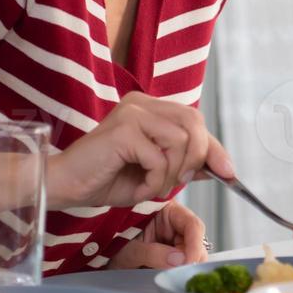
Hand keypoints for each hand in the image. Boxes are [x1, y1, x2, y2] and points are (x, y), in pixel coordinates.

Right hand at [47, 92, 234, 209]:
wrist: (64, 185)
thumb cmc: (104, 179)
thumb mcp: (153, 173)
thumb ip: (182, 164)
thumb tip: (216, 166)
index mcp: (149, 107)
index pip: (195, 121)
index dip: (215, 148)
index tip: (229, 173)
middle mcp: (142, 103)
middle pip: (194, 124)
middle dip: (196, 159)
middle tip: (175, 183)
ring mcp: (132, 112)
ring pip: (181, 141)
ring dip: (170, 174)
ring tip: (149, 187)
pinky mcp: (124, 129)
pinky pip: (159, 157)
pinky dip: (153, 181)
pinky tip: (136, 189)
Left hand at [107, 201, 207, 268]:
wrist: (98, 256)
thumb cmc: (110, 243)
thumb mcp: (129, 248)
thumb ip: (153, 253)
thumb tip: (179, 260)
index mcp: (166, 211)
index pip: (191, 224)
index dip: (194, 243)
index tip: (187, 261)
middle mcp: (174, 225)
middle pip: (196, 242)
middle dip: (190, 259)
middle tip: (179, 274)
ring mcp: (173, 241)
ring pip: (192, 255)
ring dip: (183, 268)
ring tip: (168, 276)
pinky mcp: (171, 255)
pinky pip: (183, 265)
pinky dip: (178, 273)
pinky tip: (167, 277)